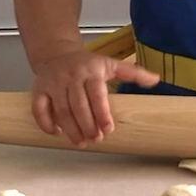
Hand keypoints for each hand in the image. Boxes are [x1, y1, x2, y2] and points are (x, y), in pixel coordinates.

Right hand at [31, 50, 159, 147]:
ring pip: (61, 110)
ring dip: (70, 129)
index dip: (102, 113)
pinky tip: (57, 133)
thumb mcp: (111, 64)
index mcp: (91, 70)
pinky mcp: (38, 90)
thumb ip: (133, 73)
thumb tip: (156, 80)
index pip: (96, 94)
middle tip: (96, 139)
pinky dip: (46, 123)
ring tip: (81, 142)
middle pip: (78, 105)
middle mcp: (71, 76)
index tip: (108, 130)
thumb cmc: (88, 63)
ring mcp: (53, 83)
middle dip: (87, 125)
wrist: (57, 53)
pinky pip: (39, 109)